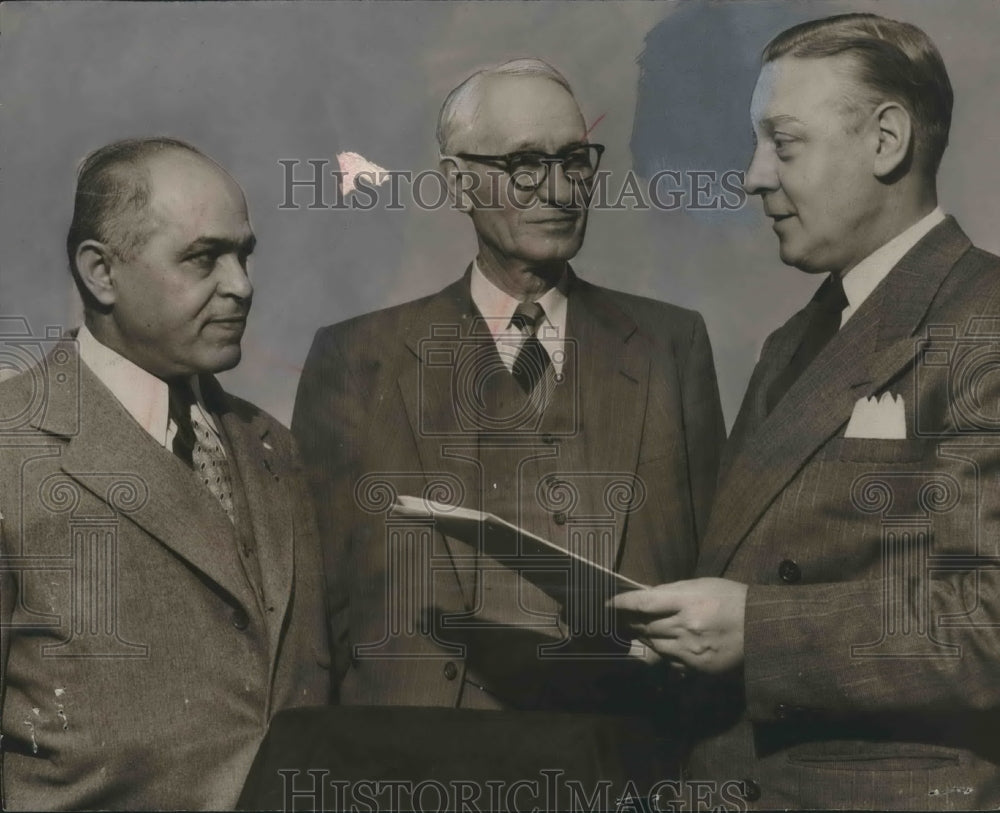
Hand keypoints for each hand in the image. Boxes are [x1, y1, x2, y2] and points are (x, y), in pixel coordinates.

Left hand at [612, 578, 748, 673]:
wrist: (762, 626)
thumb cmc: (731, 599)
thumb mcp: (702, 585)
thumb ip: (672, 591)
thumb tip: (645, 595)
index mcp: (687, 601)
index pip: (643, 603)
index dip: (622, 604)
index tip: (609, 604)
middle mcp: (686, 626)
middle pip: (646, 626)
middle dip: (632, 622)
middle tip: (622, 618)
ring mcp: (691, 649)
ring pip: (654, 645)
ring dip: (645, 637)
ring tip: (643, 629)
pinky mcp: (698, 667)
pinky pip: (670, 660)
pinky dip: (663, 651)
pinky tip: (666, 643)